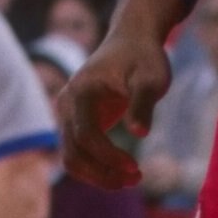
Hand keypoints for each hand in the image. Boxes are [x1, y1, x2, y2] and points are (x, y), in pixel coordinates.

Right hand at [58, 16, 174, 191]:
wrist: (132, 39)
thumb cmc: (143, 57)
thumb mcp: (151, 78)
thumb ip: (143, 103)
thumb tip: (139, 134)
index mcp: (80, 91)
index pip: (85, 135)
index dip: (109, 157)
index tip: (136, 167)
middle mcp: (67, 104)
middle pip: (72, 154)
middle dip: (102, 174)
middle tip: (136, 178)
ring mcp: (68, 114)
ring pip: (72, 158)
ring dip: (98, 175)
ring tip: (132, 178)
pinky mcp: (77, 121)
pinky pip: (79, 153)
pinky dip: (97, 167)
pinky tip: (123, 169)